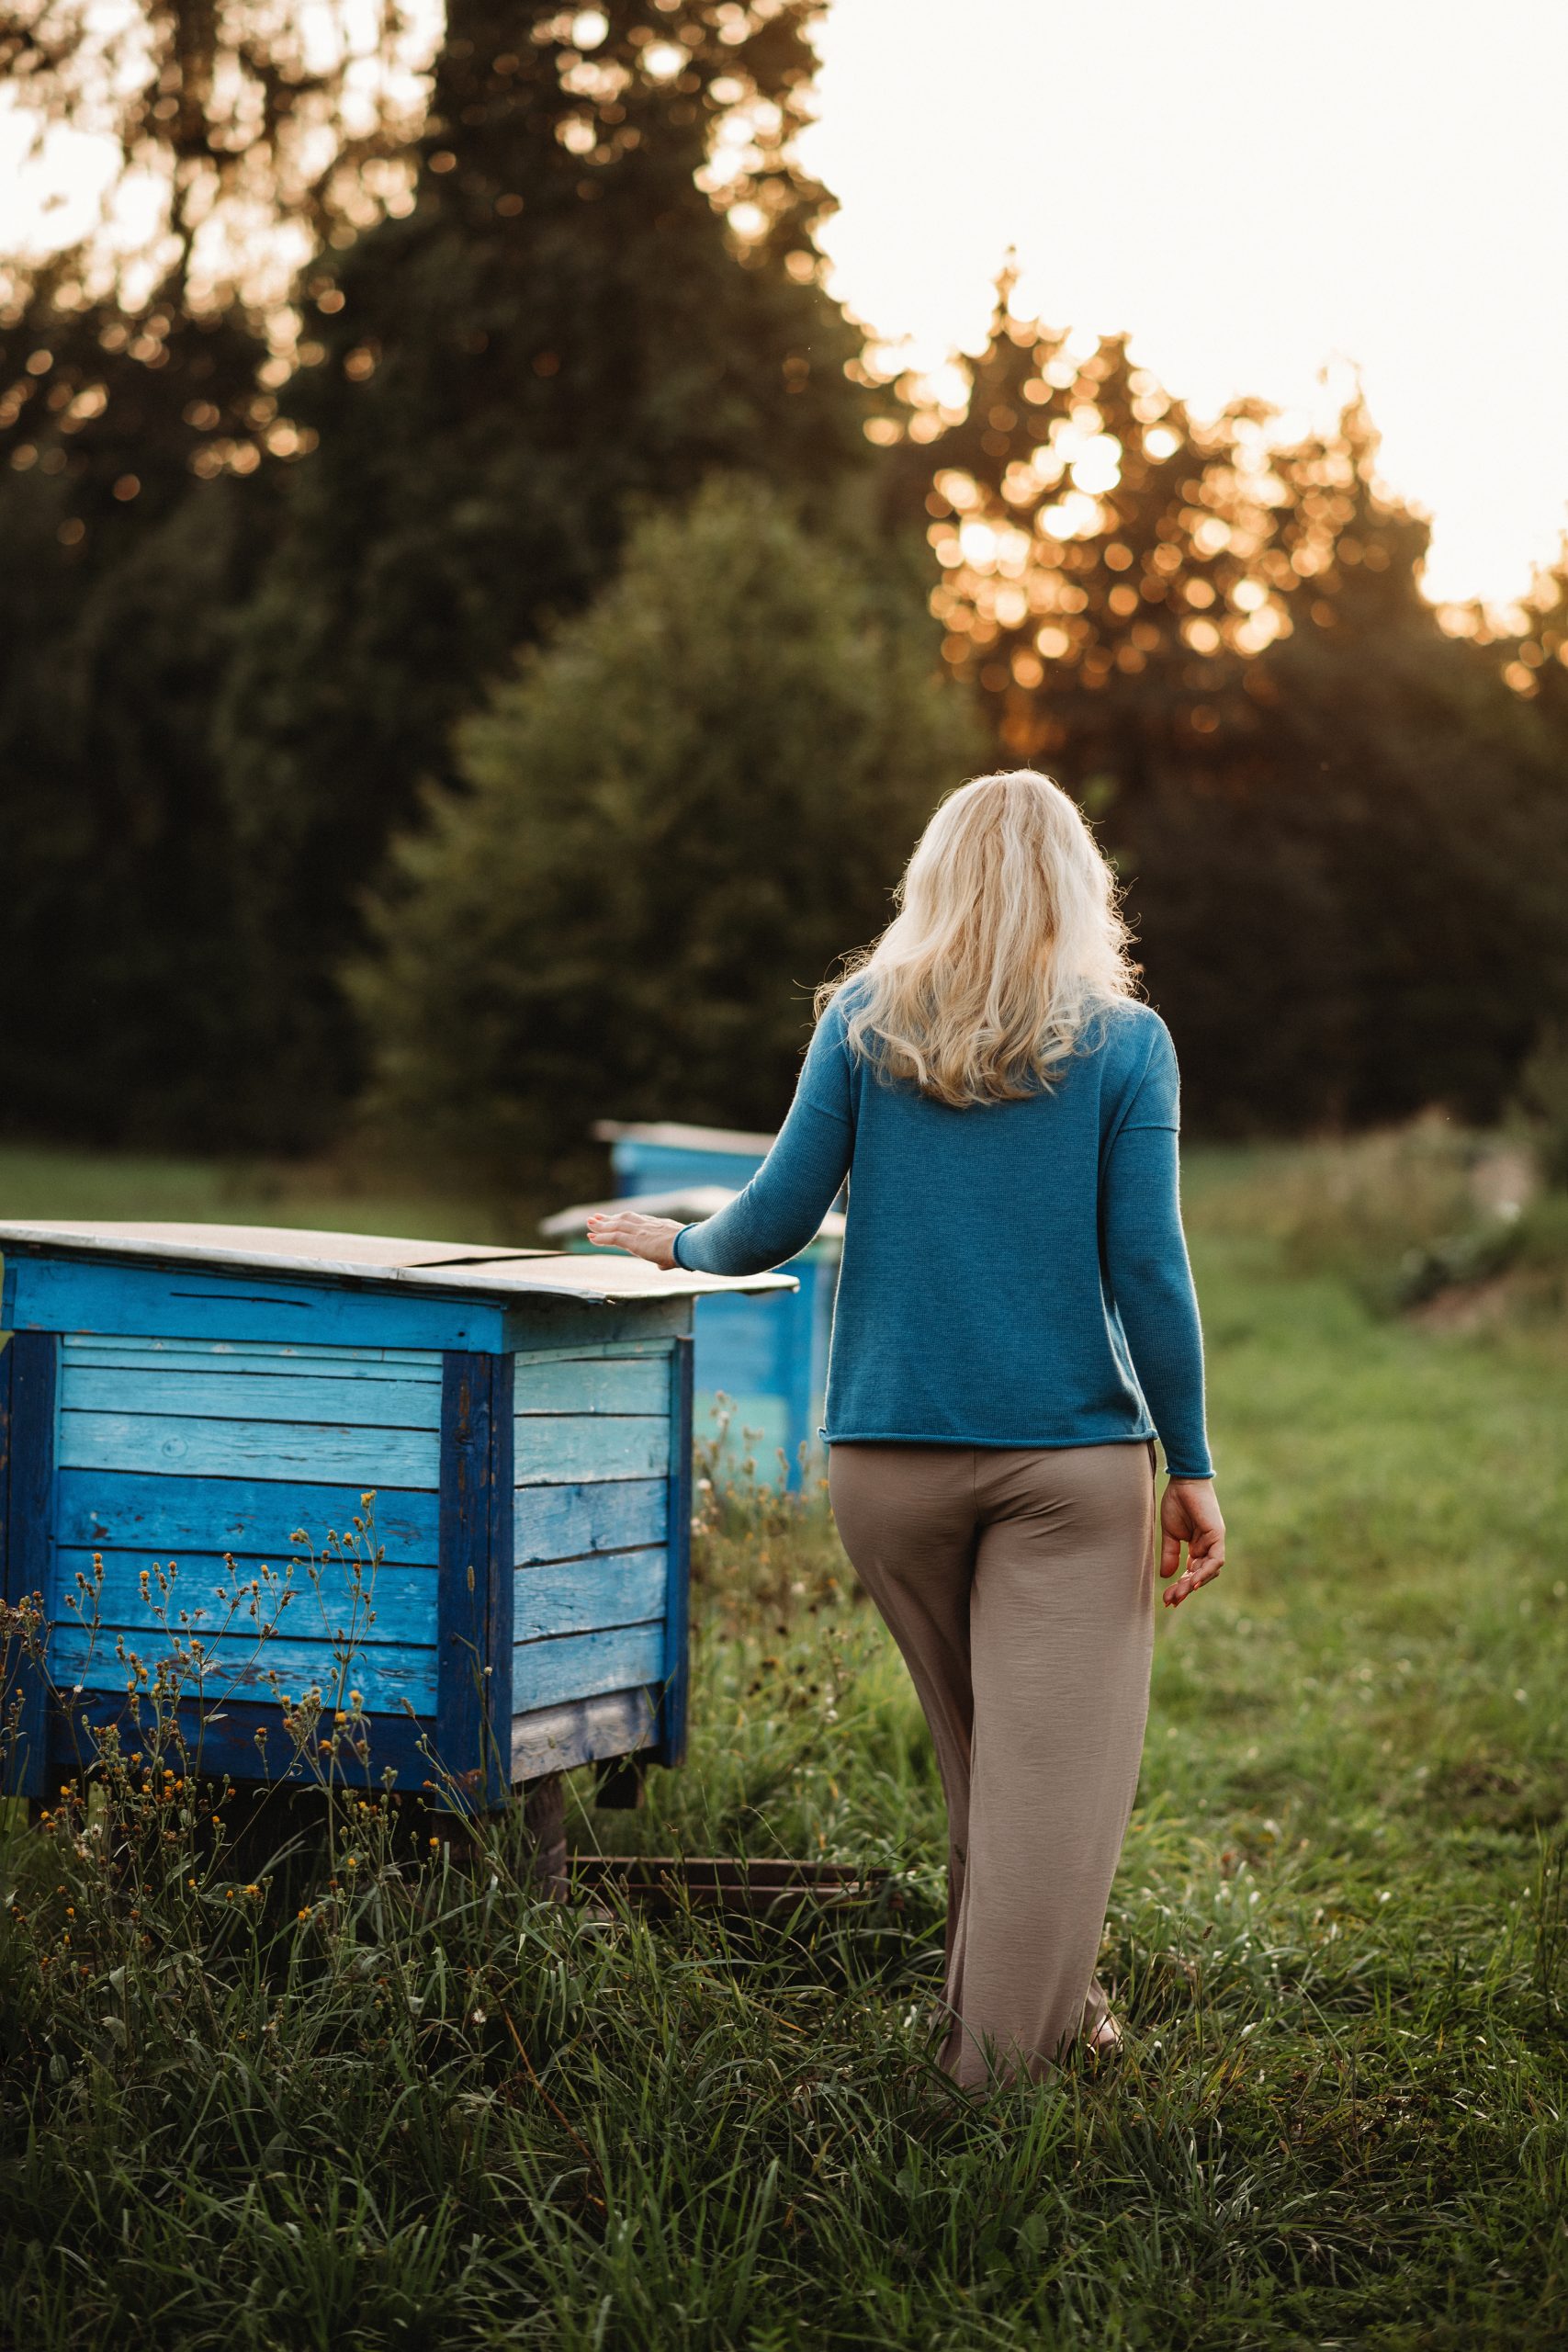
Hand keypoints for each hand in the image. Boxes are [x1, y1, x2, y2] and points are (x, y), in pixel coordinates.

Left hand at [583, 1210, 683, 1269]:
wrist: (690, 1245)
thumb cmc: (689, 1251)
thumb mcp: (676, 1254)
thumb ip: (665, 1260)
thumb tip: (661, 1266)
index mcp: (659, 1226)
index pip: (637, 1221)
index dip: (624, 1220)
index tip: (615, 1219)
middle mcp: (648, 1225)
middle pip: (624, 1219)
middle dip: (609, 1218)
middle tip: (596, 1217)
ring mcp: (641, 1231)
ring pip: (616, 1225)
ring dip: (601, 1225)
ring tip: (589, 1223)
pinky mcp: (635, 1240)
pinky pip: (614, 1237)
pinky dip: (602, 1238)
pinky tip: (592, 1238)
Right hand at [1159, 1477, 1224, 1607]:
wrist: (1183, 1481)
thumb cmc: (1176, 1502)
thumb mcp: (1170, 1533)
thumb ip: (1170, 1554)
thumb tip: (1166, 1576)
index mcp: (1197, 1547)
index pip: (1191, 1573)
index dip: (1180, 1587)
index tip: (1167, 1600)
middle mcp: (1208, 1547)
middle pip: (1199, 1575)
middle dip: (1185, 1589)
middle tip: (1170, 1601)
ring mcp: (1214, 1542)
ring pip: (1209, 1571)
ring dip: (1193, 1583)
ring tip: (1179, 1594)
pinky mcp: (1217, 1535)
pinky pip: (1215, 1559)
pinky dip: (1206, 1571)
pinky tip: (1193, 1581)